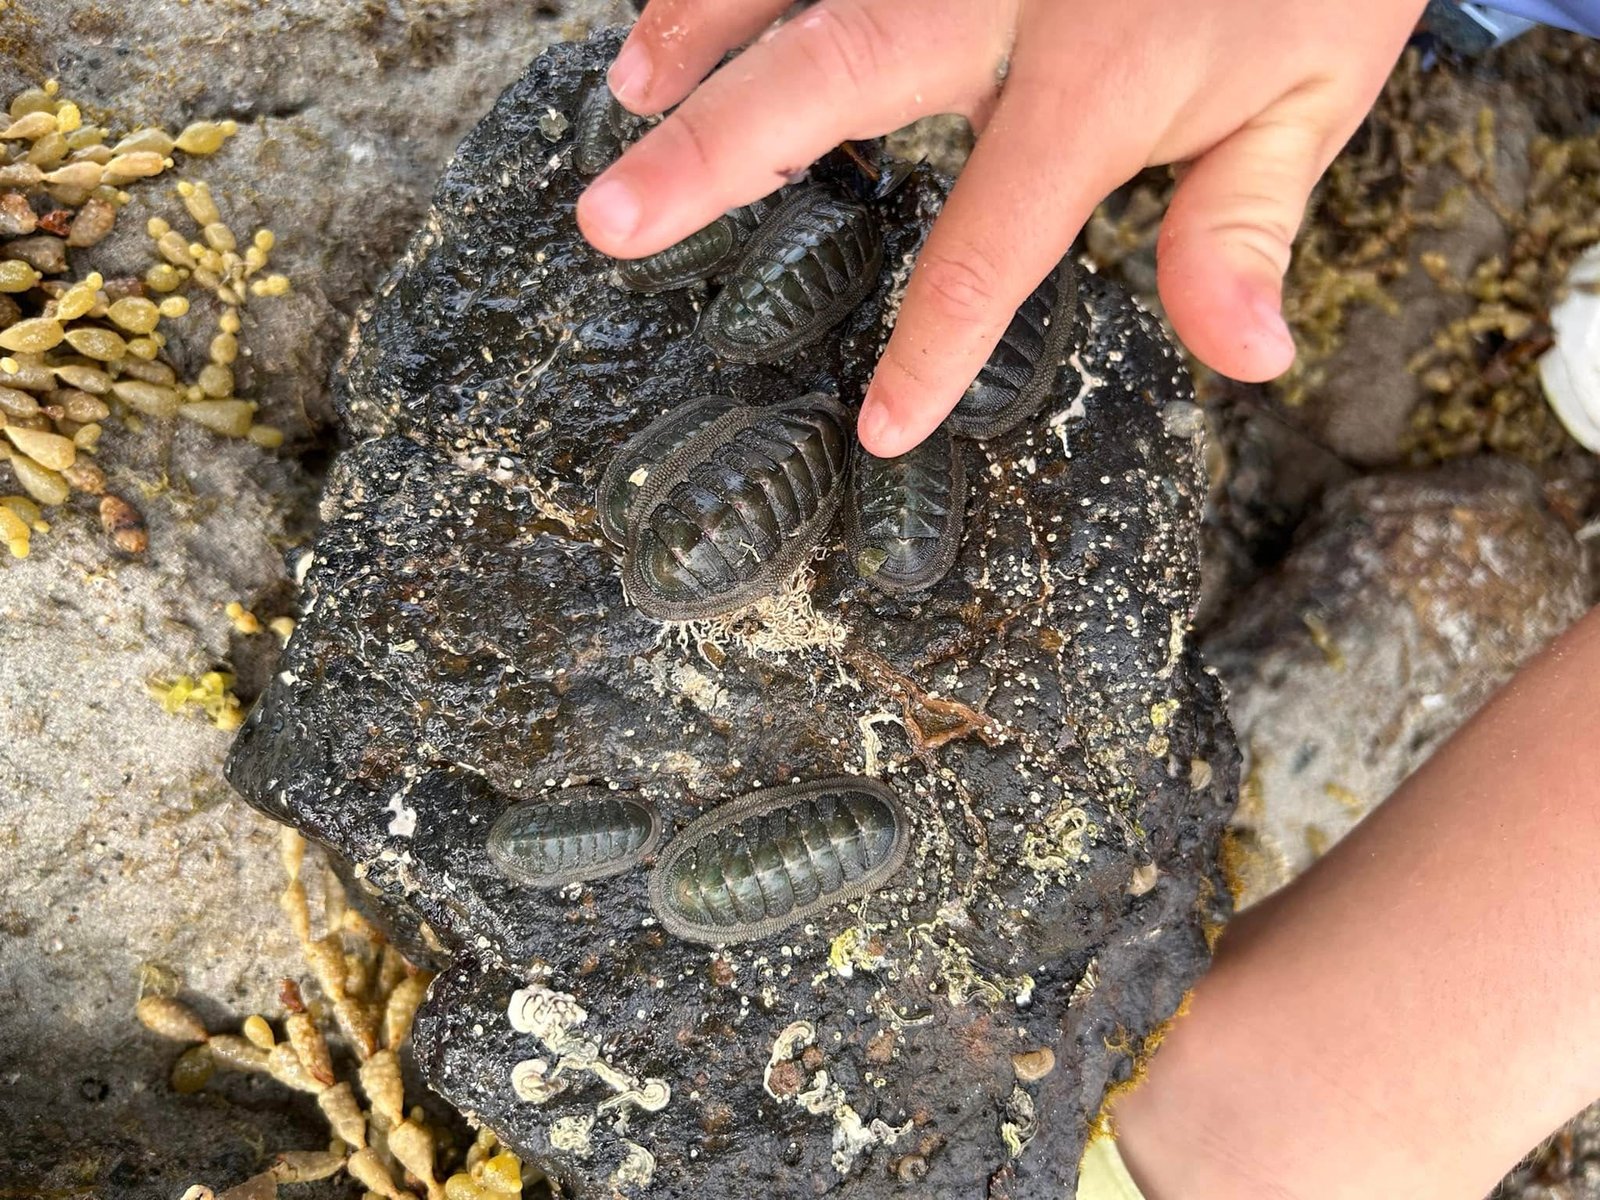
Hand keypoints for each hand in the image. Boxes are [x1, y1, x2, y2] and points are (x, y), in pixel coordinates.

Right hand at [576, 0, 1425, 455]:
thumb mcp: (1315, 90)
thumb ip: (1244, 224)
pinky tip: (675, 15)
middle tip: (611, 218)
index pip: (992, 239)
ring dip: (701, 37)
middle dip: (714, 152)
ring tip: (627, 100)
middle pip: (836, 77)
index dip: (935, 343)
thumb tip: (1249, 358)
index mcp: (1099, 77)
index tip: (883, 429)